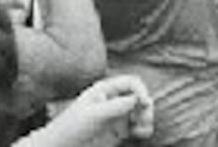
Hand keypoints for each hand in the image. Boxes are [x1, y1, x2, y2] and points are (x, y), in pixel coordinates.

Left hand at [34, 74, 154, 146]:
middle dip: (145, 107)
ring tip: (144, 131)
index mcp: (105, 90)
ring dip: (147, 119)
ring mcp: (116, 117)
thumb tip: (138, 99)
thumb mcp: (93, 115)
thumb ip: (116, 105)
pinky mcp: (117, 132)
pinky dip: (143, 130)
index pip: (131, 83)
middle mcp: (113, 101)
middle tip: (145, 120)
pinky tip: (140, 135)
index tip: (144, 104)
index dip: (141, 91)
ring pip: (140, 113)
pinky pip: (136, 128)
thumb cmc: (71, 128)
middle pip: (139, 98)